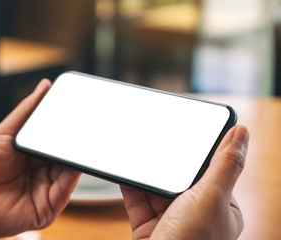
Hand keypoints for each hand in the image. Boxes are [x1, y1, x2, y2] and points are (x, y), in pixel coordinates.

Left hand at [0, 79, 80, 238]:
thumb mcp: (6, 131)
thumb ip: (28, 110)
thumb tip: (45, 86)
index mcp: (34, 158)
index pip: (58, 143)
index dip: (68, 132)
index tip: (78, 117)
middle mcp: (42, 175)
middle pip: (65, 158)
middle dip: (73, 145)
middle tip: (82, 129)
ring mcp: (45, 193)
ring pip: (69, 174)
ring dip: (74, 159)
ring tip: (78, 143)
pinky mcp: (46, 210)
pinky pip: (64, 192)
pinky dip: (71, 178)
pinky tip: (73, 164)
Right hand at [121, 125, 248, 239]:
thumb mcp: (211, 198)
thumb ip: (225, 165)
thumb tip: (242, 132)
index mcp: (221, 208)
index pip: (213, 170)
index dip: (202, 150)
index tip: (191, 129)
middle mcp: (197, 214)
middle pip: (181, 177)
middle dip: (168, 162)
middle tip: (159, 138)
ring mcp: (171, 219)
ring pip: (158, 187)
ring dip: (147, 173)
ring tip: (137, 152)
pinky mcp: (149, 224)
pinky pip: (139, 199)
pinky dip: (131, 186)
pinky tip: (126, 171)